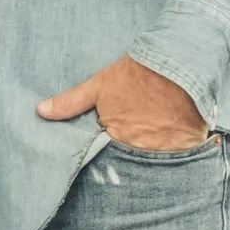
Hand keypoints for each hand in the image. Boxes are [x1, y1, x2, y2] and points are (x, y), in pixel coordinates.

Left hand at [36, 56, 206, 151]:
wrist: (179, 63)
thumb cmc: (137, 73)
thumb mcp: (100, 85)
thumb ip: (71, 102)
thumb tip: (41, 111)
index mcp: (115, 137)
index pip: (106, 160)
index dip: (110, 158)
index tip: (111, 159)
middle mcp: (138, 149)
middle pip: (133, 166)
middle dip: (133, 167)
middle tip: (136, 159)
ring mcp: (164, 151)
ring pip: (157, 166)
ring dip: (157, 162)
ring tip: (159, 153)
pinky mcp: (188, 147)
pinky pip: (184, 162)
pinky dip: (181, 158)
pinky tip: (181, 152)